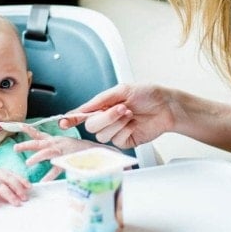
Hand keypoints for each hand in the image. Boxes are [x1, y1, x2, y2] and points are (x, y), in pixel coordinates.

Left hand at [13, 125, 99, 180]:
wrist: (96, 151)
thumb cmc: (78, 150)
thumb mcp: (63, 145)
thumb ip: (52, 148)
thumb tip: (41, 153)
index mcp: (55, 140)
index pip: (39, 134)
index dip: (28, 130)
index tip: (19, 126)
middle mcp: (57, 143)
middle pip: (39, 142)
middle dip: (26, 145)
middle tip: (15, 148)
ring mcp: (62, 151)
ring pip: (47, 152)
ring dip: (37, 157)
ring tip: (28, 163)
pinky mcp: (68, 159)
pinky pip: (58, 168)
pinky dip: (50, 175)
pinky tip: (43, 181)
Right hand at [60, 84, 176, 148]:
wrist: (167, 106)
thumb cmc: (148, 94)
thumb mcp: (121, 90)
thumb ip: (100, 100)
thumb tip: (83, 107)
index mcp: (103, 106)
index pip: (82, 114)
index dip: (71, 119)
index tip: (63, 122)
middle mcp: (107, 120)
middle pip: (91, 126)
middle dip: (105, 117)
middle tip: (121, 108)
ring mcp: (116, 131)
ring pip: (102, 135)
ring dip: (116, 123)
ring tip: (130, 114)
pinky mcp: (126, 141)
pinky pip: (116, 141)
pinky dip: (125, 131)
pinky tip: (133, 124)